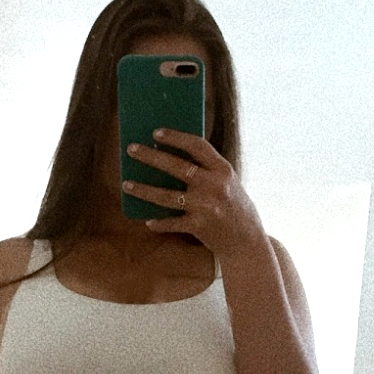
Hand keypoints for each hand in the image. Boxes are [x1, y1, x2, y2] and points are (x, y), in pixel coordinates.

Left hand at [122, 128, 263, 257]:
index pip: (197, 146)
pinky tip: (147, 220)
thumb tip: (168, 156)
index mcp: (223, 170)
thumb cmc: (233, 207)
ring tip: (127, 184)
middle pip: (177, 167)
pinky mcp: (199, 226)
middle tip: (131, 149)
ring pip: (167, 196)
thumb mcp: (227, 183)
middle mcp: (215, 186)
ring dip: (144, 190)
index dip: (176, 137)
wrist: (246, 241)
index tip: (155, 132)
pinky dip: (159, 222)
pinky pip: (172, 223)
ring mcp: (206, 207)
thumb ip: (206, 170)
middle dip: (151, 157)